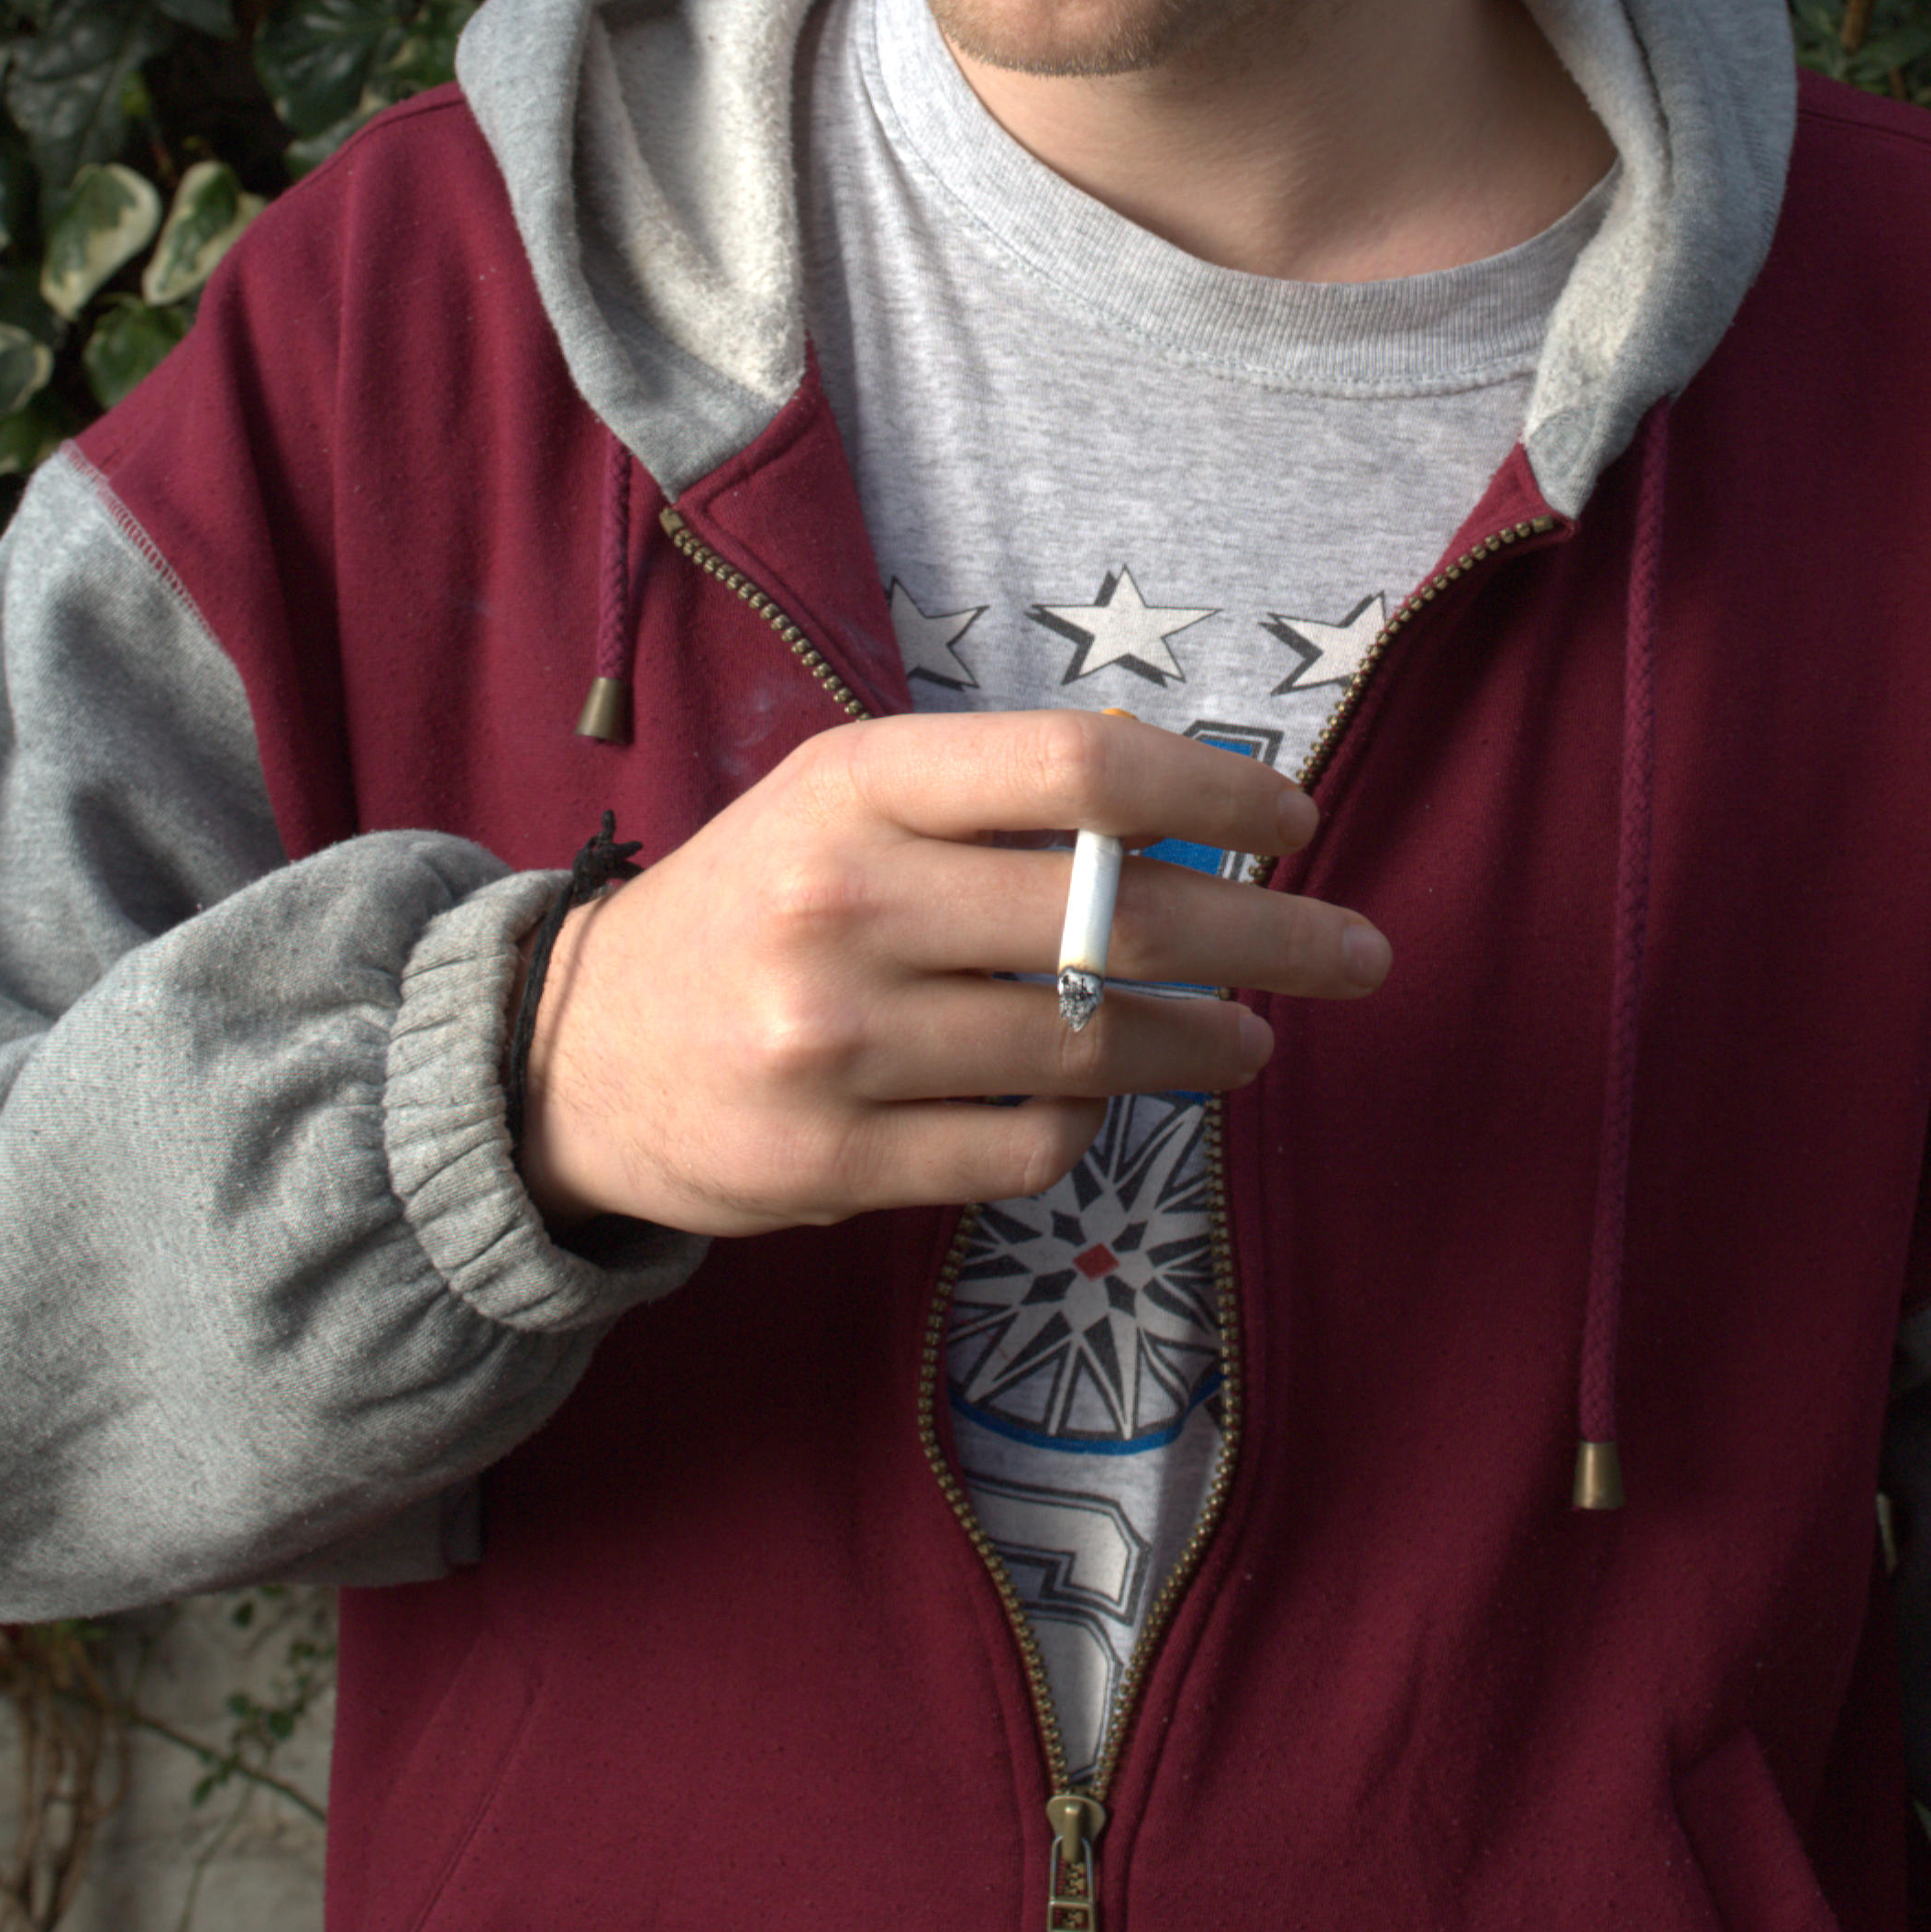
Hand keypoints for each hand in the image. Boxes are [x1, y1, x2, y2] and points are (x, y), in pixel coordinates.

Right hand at [517, 707, 1388, 1239]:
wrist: (571, 1054)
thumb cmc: (754, 905)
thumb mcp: (843, 804)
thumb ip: (994, 802)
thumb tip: (1195, 821)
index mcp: (854, 785)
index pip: (1081, 769)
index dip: (1216, 789)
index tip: (1298, 818)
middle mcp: (844, 902)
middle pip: (1117, 917)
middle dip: (1270, 936)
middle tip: (1359, 951)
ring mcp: (834, 1042)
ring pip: (1087, 1048)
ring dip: (1204, 1044)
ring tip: (1252, 1037)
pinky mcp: (830, 1162)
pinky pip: (1023, 1152)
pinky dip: (1083, 1130)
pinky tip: (1097, 1107)